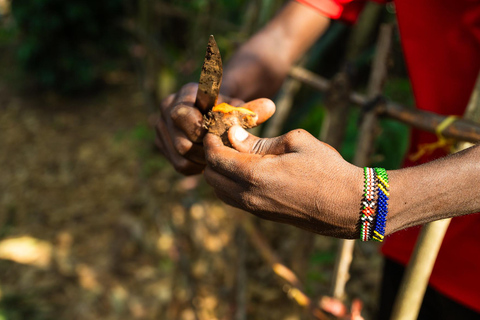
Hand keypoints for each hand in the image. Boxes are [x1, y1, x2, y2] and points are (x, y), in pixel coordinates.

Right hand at [155, 83, 274, 174]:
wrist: (215, 112)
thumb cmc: (229, 110)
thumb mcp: (240, 108)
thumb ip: (251, 109)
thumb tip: (270, 107)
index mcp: (184, 94)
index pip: (183, 115)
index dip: (203, 131)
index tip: (221, 137)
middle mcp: (167, 108)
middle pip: (182, 142)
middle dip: (206, 151)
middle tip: (225, 153)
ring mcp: (161, 128)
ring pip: (180, 156)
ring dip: (203, 161)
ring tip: (220, 157)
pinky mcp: (162, 145)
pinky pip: (179, 164)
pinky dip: (197, 167)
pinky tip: (211, 161)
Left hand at [203, 126, 362, 237]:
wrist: (349, 205)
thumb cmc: (327, 168)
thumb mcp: (295, 142)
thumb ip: (260, 141)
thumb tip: (234, 135)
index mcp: (255, 175)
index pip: (215, 157)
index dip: (211, 140)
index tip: (217, 129)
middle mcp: (249, 196)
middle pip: (212, 176)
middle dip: (213, 156)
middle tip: (227, 140)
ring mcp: (255, 209)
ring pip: (220, 191)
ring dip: (221, 172)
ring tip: (236, 154)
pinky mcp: (263, 215)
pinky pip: (234, 199)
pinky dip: (231, 184)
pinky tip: (248, 169)